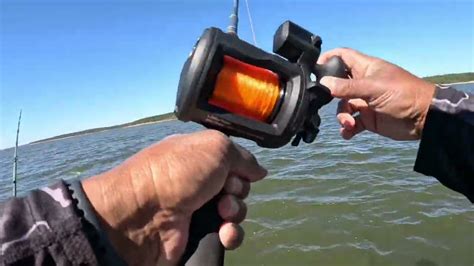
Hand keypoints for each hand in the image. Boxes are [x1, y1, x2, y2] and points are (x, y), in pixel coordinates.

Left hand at [81, 130, 266, 265]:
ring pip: (236, 210)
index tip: (238, 170)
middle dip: (239, 189)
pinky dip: (231, 234)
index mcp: (198, 156)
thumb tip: (259, 171)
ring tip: (222, 213)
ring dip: (236, 212)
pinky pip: (229, 234)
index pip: (232, 159)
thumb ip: (243, 156)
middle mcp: (198, 180)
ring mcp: (198, 208)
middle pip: (237, 185)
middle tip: (224, 191)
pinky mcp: (200, 234)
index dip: (240, 165)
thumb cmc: (177, 172)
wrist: (143, 214)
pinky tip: (224, 233)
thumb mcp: (215, 147)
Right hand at [318, 48, 435, 139]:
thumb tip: (323, 83)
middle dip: (331, 96)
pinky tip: (349, 133)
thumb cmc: (404, 95)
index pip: (342, 56)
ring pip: (343, 107)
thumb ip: (347, 87)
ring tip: (349, 124)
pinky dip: (347, 129)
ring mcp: (365, 101)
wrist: (425, 118)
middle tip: (328, 102)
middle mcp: (363, 83)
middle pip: (337, 85)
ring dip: (342, 117)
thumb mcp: (373, 88)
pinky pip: (351, 123)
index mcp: (365, 68)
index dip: (328, 59)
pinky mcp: (369, 118)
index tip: (315, 69)